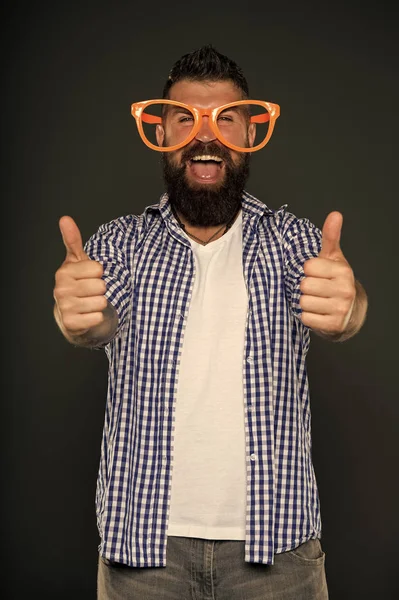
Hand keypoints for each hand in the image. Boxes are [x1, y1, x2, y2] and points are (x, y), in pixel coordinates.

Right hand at [53, 216, 106, 335]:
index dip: (100, 274)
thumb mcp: (78, 262)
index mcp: (64, 272)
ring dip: (100, 304)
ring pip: (101, 302)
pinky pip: (97, 317)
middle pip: (101, 286)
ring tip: (91, 304)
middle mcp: (61, 289)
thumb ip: (73, 241)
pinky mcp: (71, 324)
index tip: (91, 277)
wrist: (74, 315)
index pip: (98, 269)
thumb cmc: (79, 285)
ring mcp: (65, 307)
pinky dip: (98, 318)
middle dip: (102, 290)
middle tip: (92, 293)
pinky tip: (89, 315)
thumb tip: (65, 219)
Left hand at [299, 211, 355, 333]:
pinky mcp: (332, 325)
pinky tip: (317, 312)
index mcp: (343, 271)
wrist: (350, 311)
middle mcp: (344, 290)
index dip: (308, 271)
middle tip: (316, 289)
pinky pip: (305, 318)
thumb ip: (331, 237)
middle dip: (305, 287)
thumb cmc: (336, 280)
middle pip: (304, 285)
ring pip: (303, 302)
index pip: (308, 267)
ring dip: (305, 302)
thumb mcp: (333, 258)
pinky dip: (307, 316)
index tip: (316, 273)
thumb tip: (335, 214)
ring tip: (316, 300)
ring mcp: (339, 309)